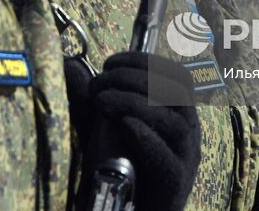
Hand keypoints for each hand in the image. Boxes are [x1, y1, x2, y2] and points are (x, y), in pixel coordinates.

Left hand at [66, 52, 200, 210]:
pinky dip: (146, 137)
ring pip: (172, 121)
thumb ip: (90, 98)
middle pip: (177, 91)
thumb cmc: (120, 167)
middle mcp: (188, 131)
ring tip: (102, 103)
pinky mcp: (175, 183)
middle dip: (134, 79)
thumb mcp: (102, 127)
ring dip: (135, 103)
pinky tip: (124, 125)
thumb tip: (70, 66)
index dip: (145, 62)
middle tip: (100, 84)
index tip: (111, 63)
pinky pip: (168, 158)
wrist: (127, 210)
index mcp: (177, 112)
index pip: (175, 75)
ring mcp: (185, 157)